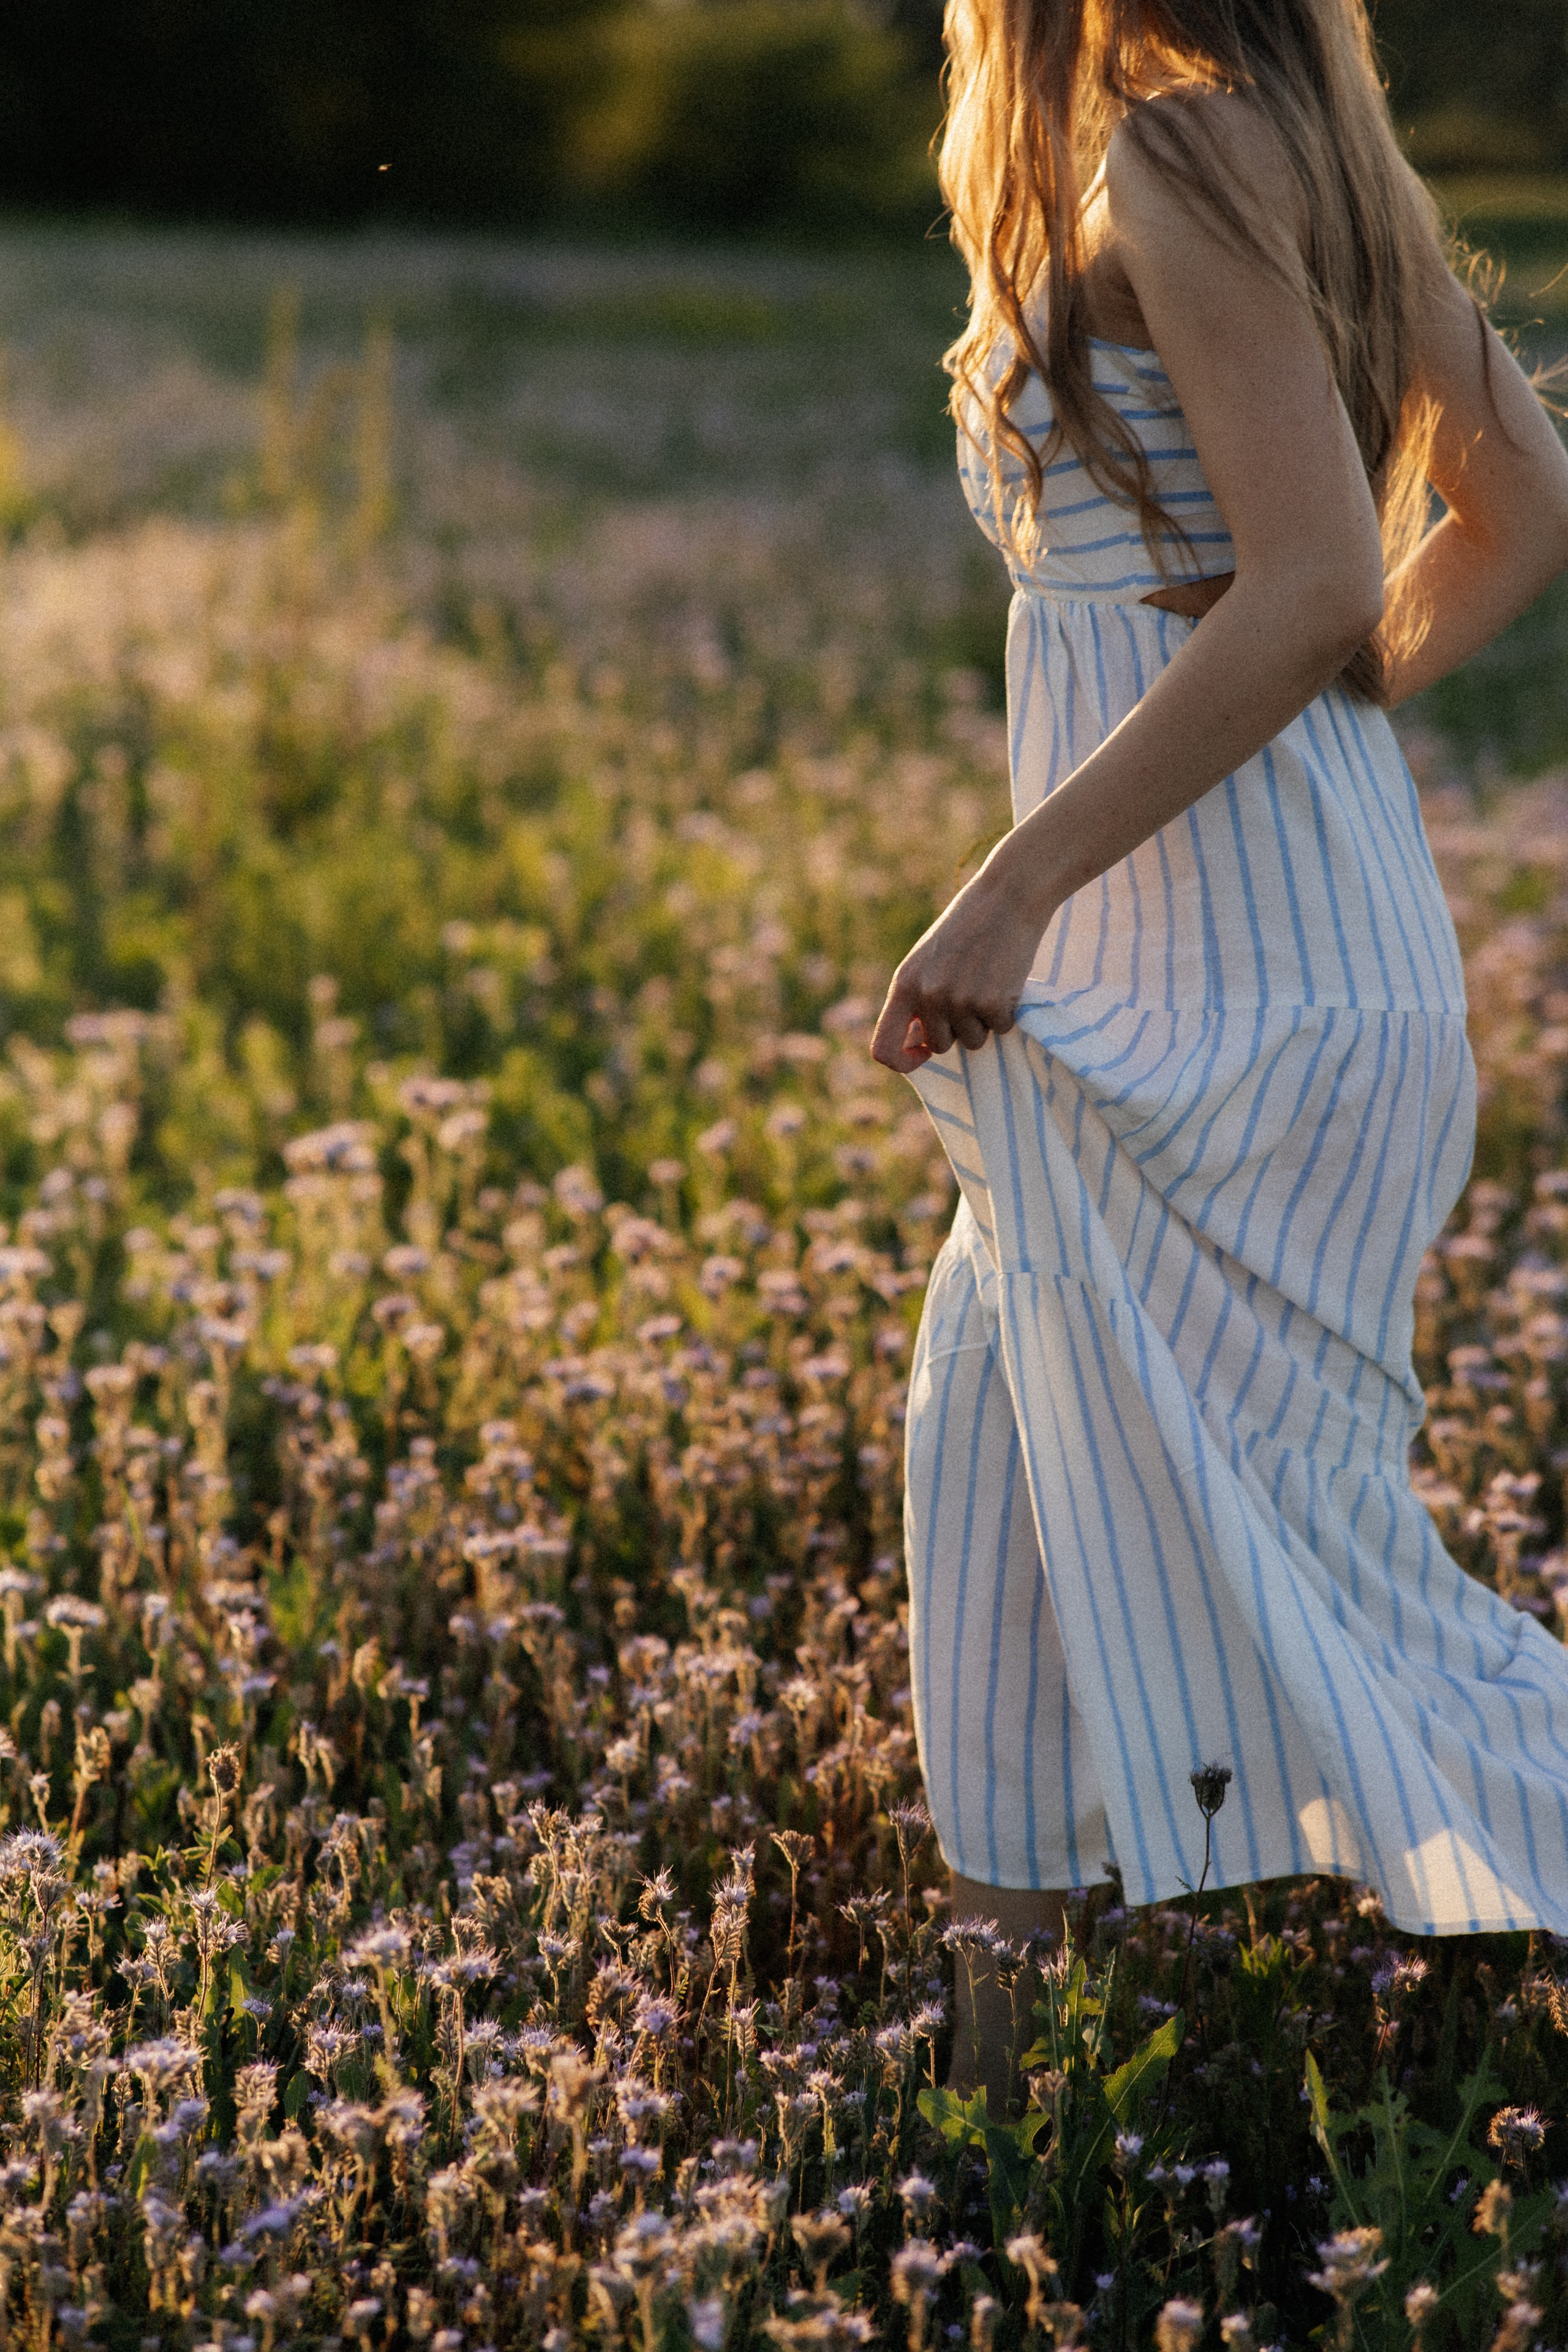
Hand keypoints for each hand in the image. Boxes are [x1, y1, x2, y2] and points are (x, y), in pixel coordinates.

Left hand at [870, 853, 1050, 1073]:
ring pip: (972, 1041)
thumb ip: (917, 997)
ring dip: (983, 1021)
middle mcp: (927, 997)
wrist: (1006, 898)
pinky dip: (1007, 1012)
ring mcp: (958, 1001)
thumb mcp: (928, 959)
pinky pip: (1000, 1029)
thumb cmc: (968, 927)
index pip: (884, 1048)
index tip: (922, 1052)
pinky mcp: (991, 1003)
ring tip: (988, 982)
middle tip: (971, 992)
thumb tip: (917, 1041)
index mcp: (904, 985)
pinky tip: (1006, 980)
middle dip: (957, 1030)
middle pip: (940, 1046)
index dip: (903, 1060)